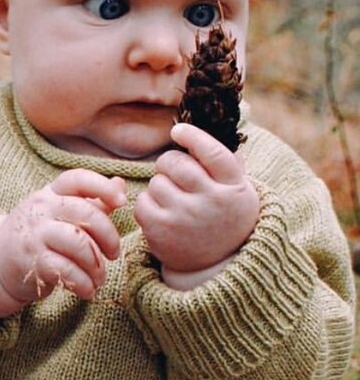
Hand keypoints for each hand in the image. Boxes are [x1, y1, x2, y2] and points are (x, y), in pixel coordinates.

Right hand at [0, 169, 126, 302]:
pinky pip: (67, 270)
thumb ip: (92, 201)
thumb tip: (120, 185)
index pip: (78, 179)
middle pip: (85, 213)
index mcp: (51, 193)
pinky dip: (83, 284)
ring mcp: (36, 234)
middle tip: (114, 255)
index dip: (102, 187)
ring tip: (99, 278)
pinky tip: (87, 290)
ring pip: (79, 243)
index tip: (122, 202)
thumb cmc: (40, 233)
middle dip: (109, 237)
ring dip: (97, 265)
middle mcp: (42, 209)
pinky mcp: (33, 260)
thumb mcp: (60, 212)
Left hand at [133, 122, 259, 287]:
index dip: (193, 137)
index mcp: (234, 187)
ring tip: (176, 200)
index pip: (213, 152)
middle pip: (175, 163)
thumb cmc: (224, 212)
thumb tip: (222, 115)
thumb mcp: (237, 187)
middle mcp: (212, 203)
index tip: (178, 131)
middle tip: (178, 175)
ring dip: (161, 186)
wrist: (218, 263)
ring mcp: (186, 219)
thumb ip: (226, 157)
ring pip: (156, 182)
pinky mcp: (162, 233)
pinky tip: (164, 214)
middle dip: (170, 164)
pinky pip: (142, 202)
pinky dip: (148, 205)